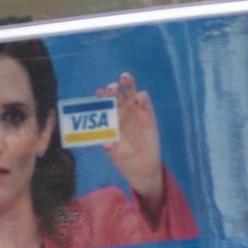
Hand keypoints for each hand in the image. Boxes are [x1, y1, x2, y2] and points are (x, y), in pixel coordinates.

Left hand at [99, 73, 164, 210]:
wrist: (142, 170)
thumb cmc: (126, 161)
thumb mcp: (116, 157)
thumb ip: (112, 149)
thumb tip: (106, 144)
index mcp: (111, 121)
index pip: (105, 106)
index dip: (102, 98)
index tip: (98, 93)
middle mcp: (123, 114)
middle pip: (118, 97)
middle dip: (113, 90)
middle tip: (110, 87)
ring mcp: (136, 114)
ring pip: (132, 95)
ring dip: (129, 85)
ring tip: (125, 77)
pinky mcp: (149, 118)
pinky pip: (146, 105)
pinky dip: (143, 99)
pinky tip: (139, 97)